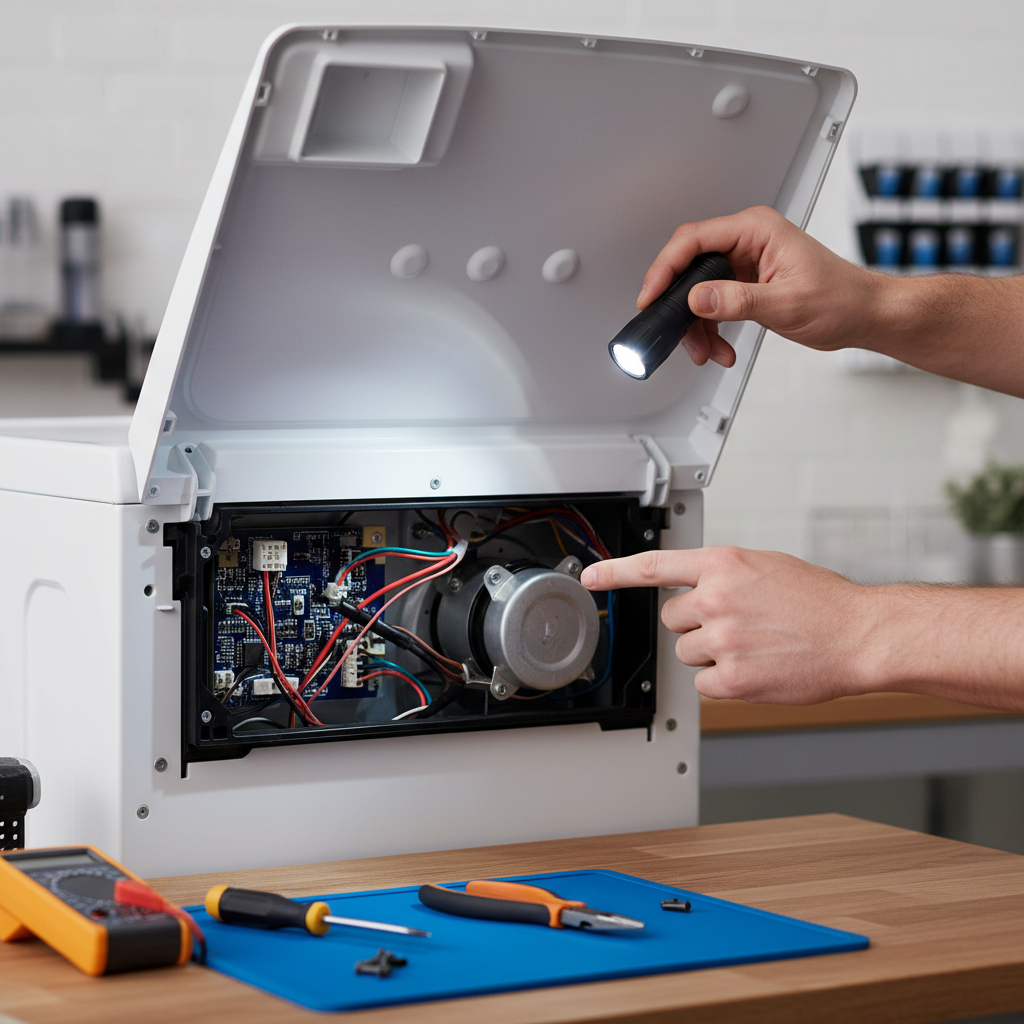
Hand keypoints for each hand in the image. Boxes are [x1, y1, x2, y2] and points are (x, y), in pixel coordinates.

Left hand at [581, 546, 876, 703]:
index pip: (654, 566)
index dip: (615, 572)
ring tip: (754, 646)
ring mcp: (722, 639)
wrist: (859, 636)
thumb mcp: (766, 568)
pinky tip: (756, 669)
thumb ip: (724, 576)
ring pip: (687, 653)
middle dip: (695, 625)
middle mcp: (717, 598)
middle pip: (672, 620)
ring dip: (711, 654)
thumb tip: (694, 590)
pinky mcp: (731, 677)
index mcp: (723, 565)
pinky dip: (724, 682)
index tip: (591, 577)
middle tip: (735, 626)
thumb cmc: (820, 602)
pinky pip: (703, 684)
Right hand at [637, 206, 885, 367]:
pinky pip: (713, 305)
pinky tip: (720, 348)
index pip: (694, 240)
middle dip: (680, 306)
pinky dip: (711, 330)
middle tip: (676, 332)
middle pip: (689, 267)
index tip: (651, 295)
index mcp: (756, 230)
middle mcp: (747, 241)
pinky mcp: (745, 284)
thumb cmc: (841, 299)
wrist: (864, 315)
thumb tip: (698, 299)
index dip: (666, 267)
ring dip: (697, 326)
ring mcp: (745, 263)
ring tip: (707, 351)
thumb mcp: (786, 302)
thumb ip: (737, 300)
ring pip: (698, 292)